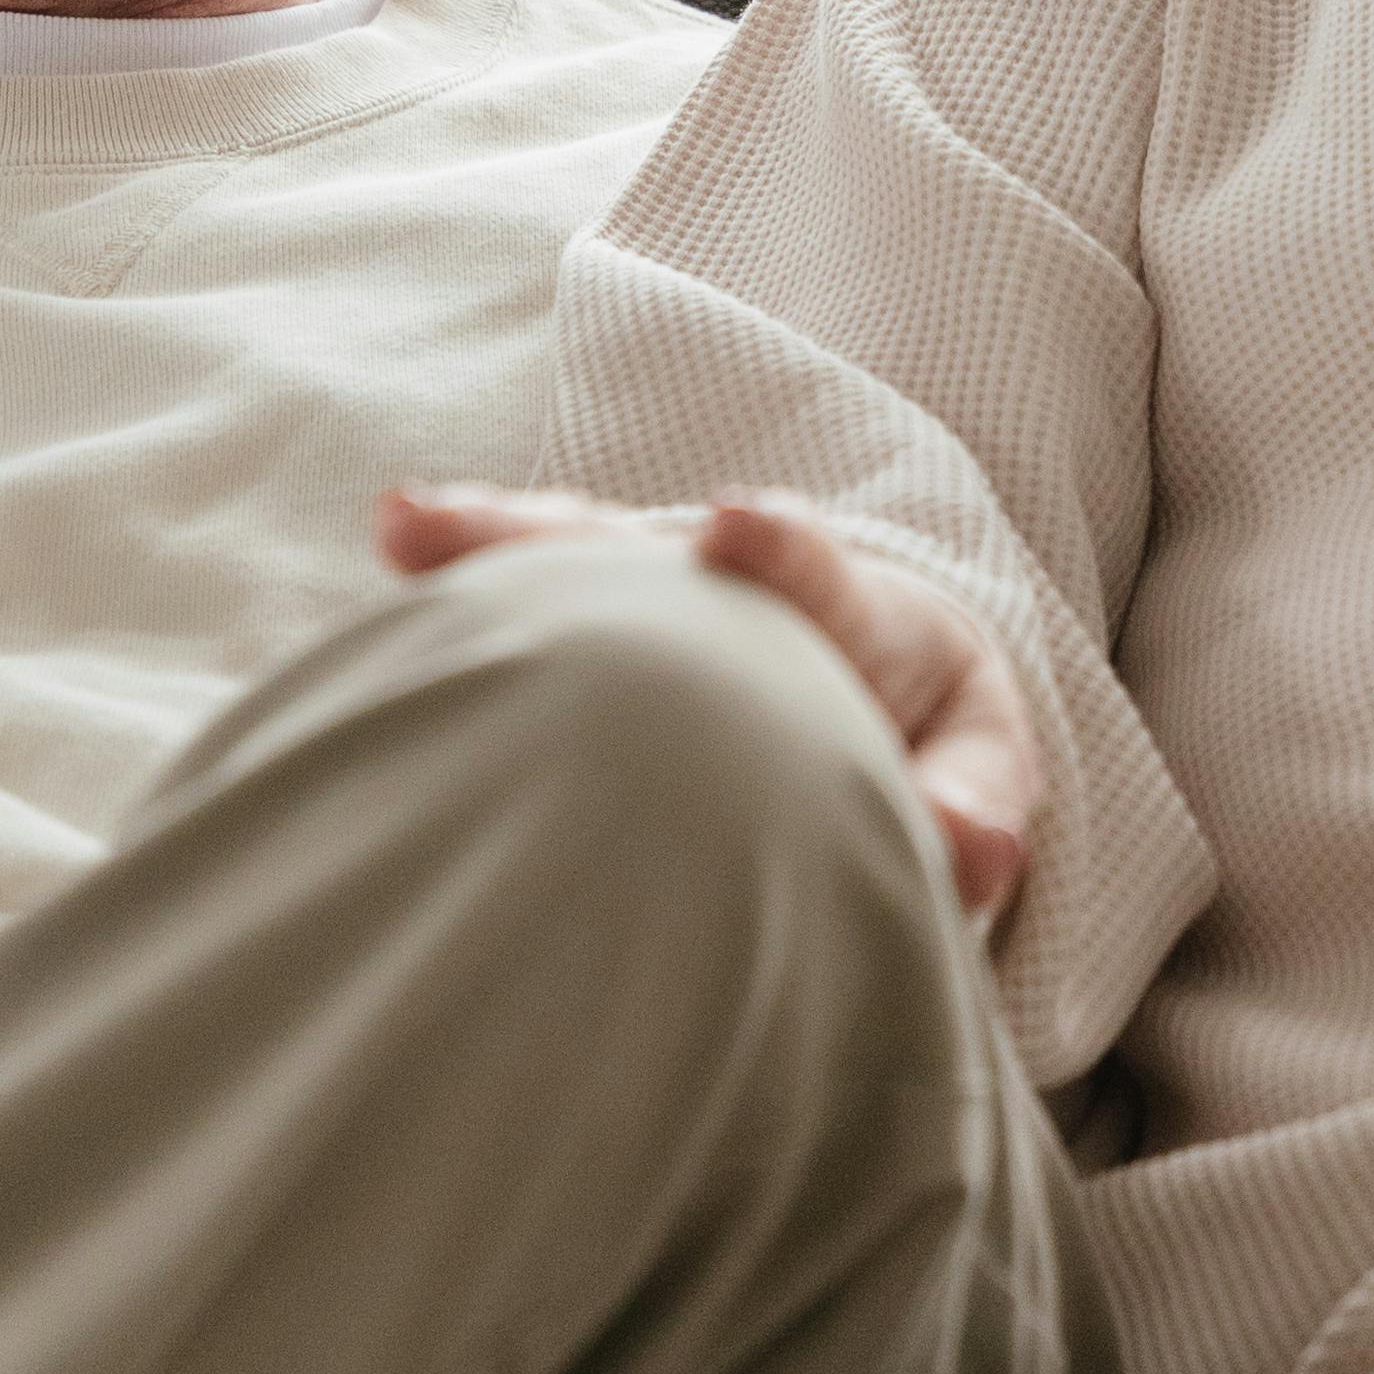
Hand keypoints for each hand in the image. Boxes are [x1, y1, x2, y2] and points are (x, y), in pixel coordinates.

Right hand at [376, 482, 1041, 922]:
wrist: (887, 680)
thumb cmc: (923, 727)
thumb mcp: (972, 757)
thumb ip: (973, 796)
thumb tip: (967, 851)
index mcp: (844, 614)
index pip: (813, 578)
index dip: (777, 552)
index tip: (735, 529)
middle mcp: (731, 587)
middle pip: (642, 549)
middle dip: (566, 537)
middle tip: (465, 522)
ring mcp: (653, 600)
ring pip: (568, 559)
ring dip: (491, 542)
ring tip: (413, 525)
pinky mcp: (596, 634)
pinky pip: (524, 606)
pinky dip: (462, 570)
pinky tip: (399, 536)